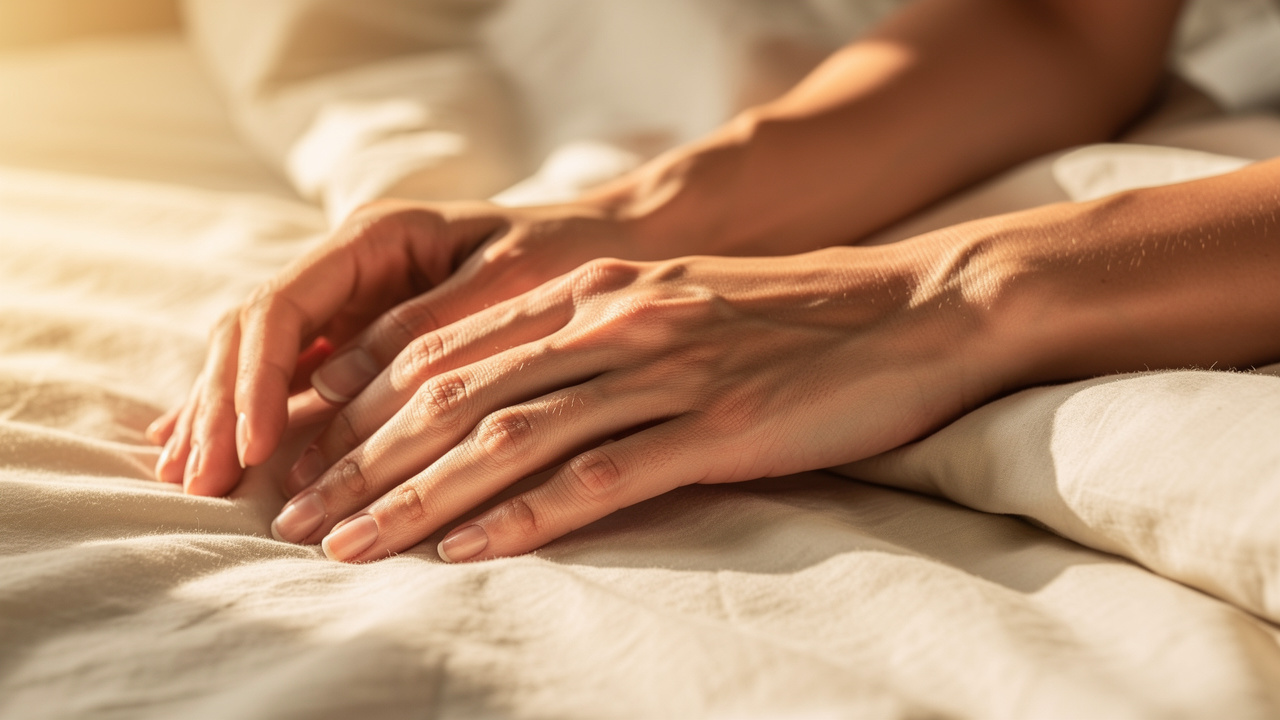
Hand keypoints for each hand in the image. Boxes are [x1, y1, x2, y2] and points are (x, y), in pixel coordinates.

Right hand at [147, 198, 658, 495]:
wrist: (606, 246)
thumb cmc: (567, 257)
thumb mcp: (511, 282)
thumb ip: (428, 326)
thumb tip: (335, 381)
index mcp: (375, 235)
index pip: (284, 305)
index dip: (257, 377)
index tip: (250, 446)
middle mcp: (348, 263)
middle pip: (253, 332)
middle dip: (222, 406)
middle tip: (197, 485)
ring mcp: (349, 300)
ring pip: (261, 355)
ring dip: (224, 415)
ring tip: (189, 481)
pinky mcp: (361, 337)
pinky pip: (293, 375)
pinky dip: (258, 416)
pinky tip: (225, 457)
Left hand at [265, 246, 1005, 562]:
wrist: (912, 308)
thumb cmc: (789, 317)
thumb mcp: (671, 304)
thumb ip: (587, 338)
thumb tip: (505, 391)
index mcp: (592, 290)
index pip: (447, 349)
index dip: (364, 406)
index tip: (309, 454)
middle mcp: (612, 322)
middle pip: (456, 397)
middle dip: (363, 461)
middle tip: (297, 515)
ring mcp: (663, 371)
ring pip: (509, 438)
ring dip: (418, 497)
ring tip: (350, 546)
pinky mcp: (716, 425)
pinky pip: (601, 476)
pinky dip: (525, 516)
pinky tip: (469, 551)